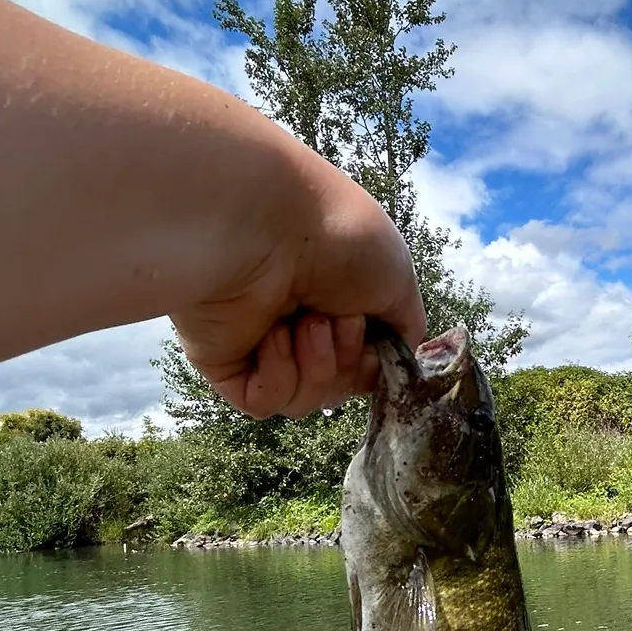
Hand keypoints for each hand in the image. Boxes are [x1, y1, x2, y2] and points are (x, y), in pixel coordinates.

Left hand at [170, 156, 425, 418]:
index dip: (376, 363)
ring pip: (307, 399)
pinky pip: (266, 402)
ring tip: (306, 323)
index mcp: (339, 301)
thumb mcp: (399, 282)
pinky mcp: (227, 363)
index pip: (365, 362)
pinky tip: (273, 336)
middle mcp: (301, 321)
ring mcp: (263, 343)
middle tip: (337, 319)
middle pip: (340, 385)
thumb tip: (394, 363)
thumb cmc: (339, 240)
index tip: (376, 340)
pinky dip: (280, 375)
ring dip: (318, 365)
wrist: (269, 229)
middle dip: (348, 360)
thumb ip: (404, 331)